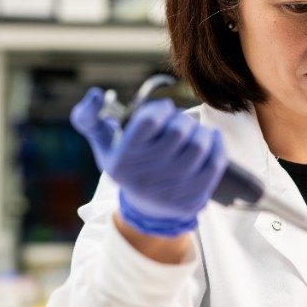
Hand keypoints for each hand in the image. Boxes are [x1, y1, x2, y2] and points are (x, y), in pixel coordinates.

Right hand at [71, 89, 227, 237]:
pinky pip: (215, 162)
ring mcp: (171, 189)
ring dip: (201, 131)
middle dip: (183, 119)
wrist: (147, 211)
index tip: (164, 111)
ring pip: (199, 144)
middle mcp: (146, 176)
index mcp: (124, 159)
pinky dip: (217, 145)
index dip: (162, 109)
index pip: (149, 120)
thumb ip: (90, 119)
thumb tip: (96, 94)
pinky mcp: (193, 198)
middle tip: (180, 123)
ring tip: (195, 132)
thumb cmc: (129, 167)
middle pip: (179, 130)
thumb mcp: (105, 147)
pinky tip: (210, 140)